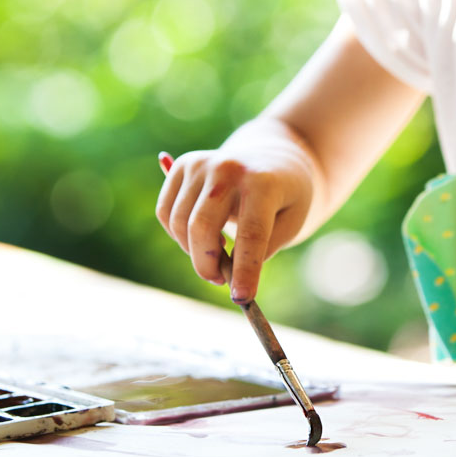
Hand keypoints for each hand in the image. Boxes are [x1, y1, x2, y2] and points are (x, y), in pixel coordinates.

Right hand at [155, 144, 312, 304]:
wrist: (272, 158)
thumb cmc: (285, 198)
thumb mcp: (290, 223)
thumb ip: (262, 249)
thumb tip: (229, 274)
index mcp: (264, 182)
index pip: (251, 233)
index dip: (246, 270)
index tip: (242, 298)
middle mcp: (228, 167)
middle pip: (202, 227)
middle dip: (207, 265)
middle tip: (221, 281)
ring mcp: (201, 163)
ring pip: (179, 223)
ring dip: (193, 250)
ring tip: (218, 252)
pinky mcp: (183, 165)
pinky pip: (166, 213)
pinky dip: (177, 234)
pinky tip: (203, 233)